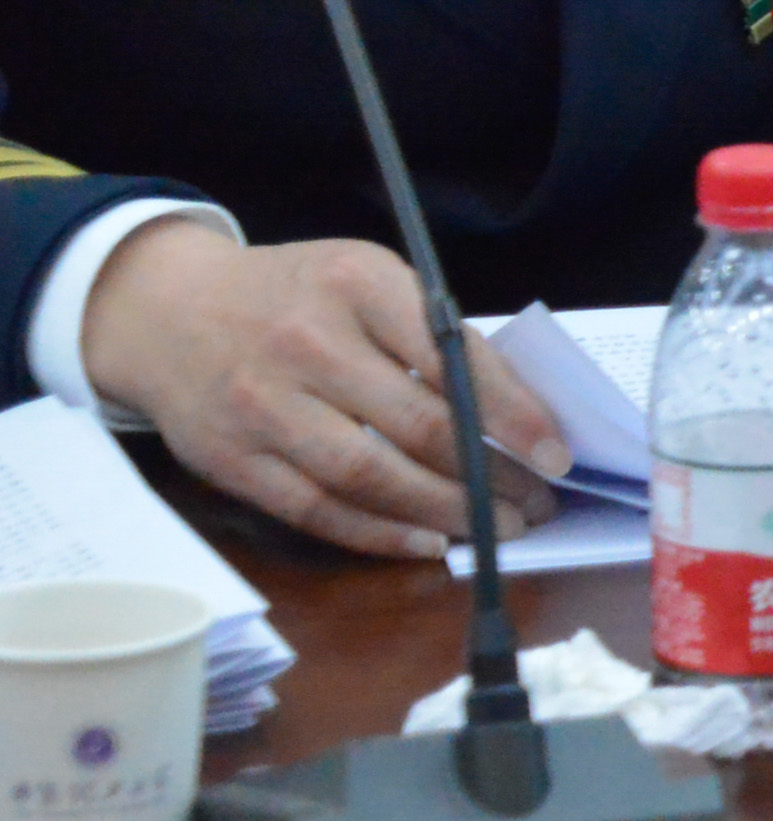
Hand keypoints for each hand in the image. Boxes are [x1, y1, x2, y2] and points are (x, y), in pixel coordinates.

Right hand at [80, 228, 569, 561]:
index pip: (454, 357)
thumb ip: (432, 332)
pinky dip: (379, 533)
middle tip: (536, 503)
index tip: (557, 454)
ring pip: (369, 476)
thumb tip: (516, 413)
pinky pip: (316, 509)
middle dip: (491, 475)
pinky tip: (428, 542)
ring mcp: (261, 404)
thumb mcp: (367, 279)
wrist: (167, 311)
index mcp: (357, 284)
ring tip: (496, 528)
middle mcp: (306, 343)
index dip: (514, 414)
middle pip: (418, 426)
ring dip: (445, 512)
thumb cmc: (295, 296)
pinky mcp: (230, 458)